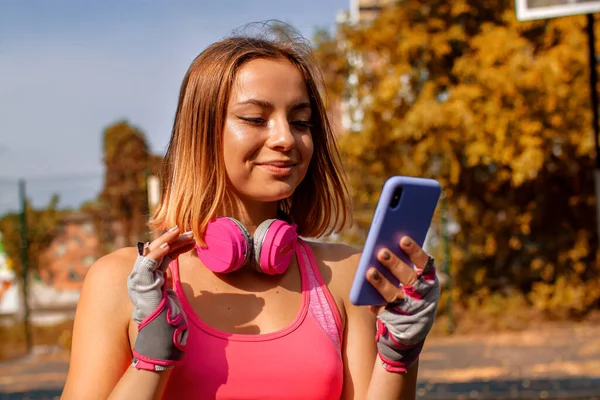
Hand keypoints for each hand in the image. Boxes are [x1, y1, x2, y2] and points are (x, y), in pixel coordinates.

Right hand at [127, 226, 195, 371]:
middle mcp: (144, 276)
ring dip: (166, 240)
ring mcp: (141, 279)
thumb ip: (167, 284)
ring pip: (152, 252)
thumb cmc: (167, 319)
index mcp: (152, 278)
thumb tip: (170, 275)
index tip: (192, 240)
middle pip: (159, 251)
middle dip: (174, 240)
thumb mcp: (170, 296)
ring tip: (179, 231)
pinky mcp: (141, 283)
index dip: (178, 246)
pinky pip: (147, 263)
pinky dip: (157, 253)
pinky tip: (168, 245)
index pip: (165, 256)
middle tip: (189, 231)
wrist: (160, 334)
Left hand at [365, 236, 439, 372]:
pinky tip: (366, 295)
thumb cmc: (410, 294)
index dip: (415, 252)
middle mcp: (422, 296)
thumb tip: (383, 247)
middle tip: (381, 251)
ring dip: (382, 282)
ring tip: (369, 271)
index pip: (425, 264)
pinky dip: (375, 302)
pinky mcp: (396, 321)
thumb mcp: (414, 282)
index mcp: (429, 282)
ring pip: (394, 294)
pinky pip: (383, 310)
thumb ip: (404, 266)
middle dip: (394, 264)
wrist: (411, 329)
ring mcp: (409, 309)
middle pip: (408, 278)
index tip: (403, 239)